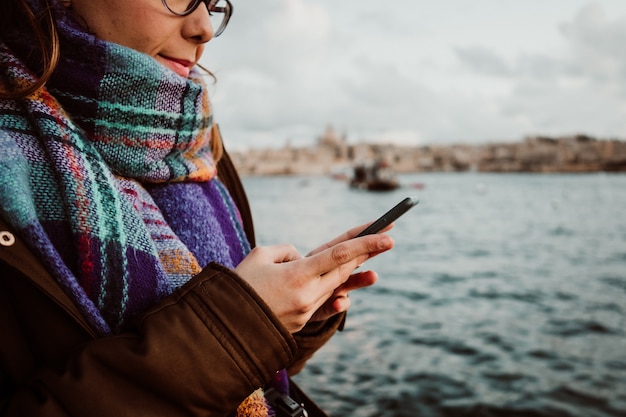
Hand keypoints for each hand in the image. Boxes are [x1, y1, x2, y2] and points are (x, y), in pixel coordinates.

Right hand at [234, 226, 393, 332]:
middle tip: (387, 239)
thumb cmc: (238, 286)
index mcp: (298, 275)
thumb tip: (302, 258)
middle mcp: (308, 295)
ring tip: (373, 270)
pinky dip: (334, 294)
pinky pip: (323, 304)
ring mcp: (306, 312)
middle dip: (367, 254)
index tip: (388, 235)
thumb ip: (288, 251)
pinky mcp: (301, 323)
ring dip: (354, 276)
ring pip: (336, 287)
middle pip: (344, 270)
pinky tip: (347, 293)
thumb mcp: (260, 256)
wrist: (224, 326)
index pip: (340, 255)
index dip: (366, 243)